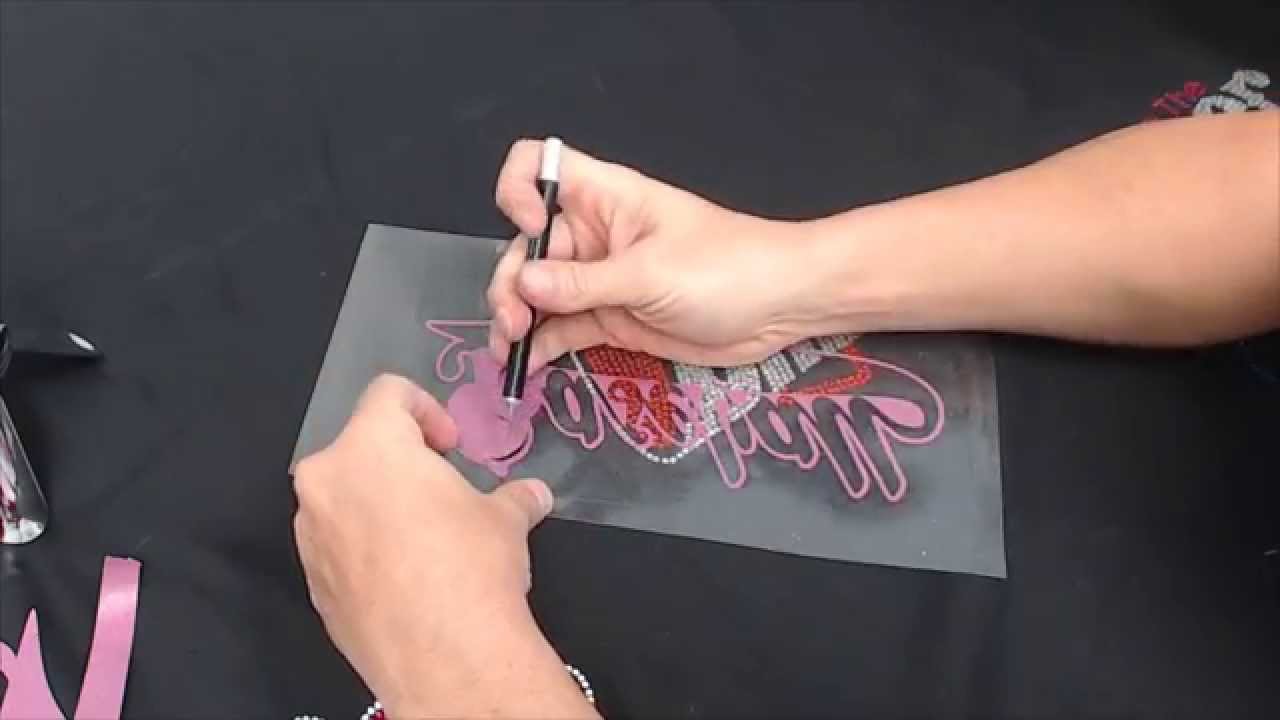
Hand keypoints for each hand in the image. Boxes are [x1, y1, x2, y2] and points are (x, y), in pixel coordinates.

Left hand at [293, 375, 594, 717]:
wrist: (445, 658)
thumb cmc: (472, 566)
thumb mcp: (505, 519)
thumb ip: (514, 496)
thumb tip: (532, 495)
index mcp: (370, 447)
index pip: (387, 393)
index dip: (428, 410)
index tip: (451, 447)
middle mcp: (327, 482)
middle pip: (361, 447)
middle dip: (402, 463)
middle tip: (442, 491)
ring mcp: (312, 535)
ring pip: (344, 498)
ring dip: (381, 505)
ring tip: (426, 540)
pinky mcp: (312, 582)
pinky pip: (338, 545)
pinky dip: (367, 548)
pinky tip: (408, 578)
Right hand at [488, 139, 828, 369]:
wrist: (781, 307)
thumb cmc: (726, 269)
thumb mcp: (650, 274)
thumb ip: (583, 282)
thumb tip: (522, 280)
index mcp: (605, 197)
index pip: (538, 166)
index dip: (520, 192)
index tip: (531, 230)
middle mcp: (593, 233)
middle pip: (526, 244)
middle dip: (510, 281)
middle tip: (513, 322)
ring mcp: (599, 278)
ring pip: (537, 292)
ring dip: (516, 318)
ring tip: (510, 351)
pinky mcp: (611, 319)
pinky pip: (562, 328)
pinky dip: (541, 346)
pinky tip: (527, 367)